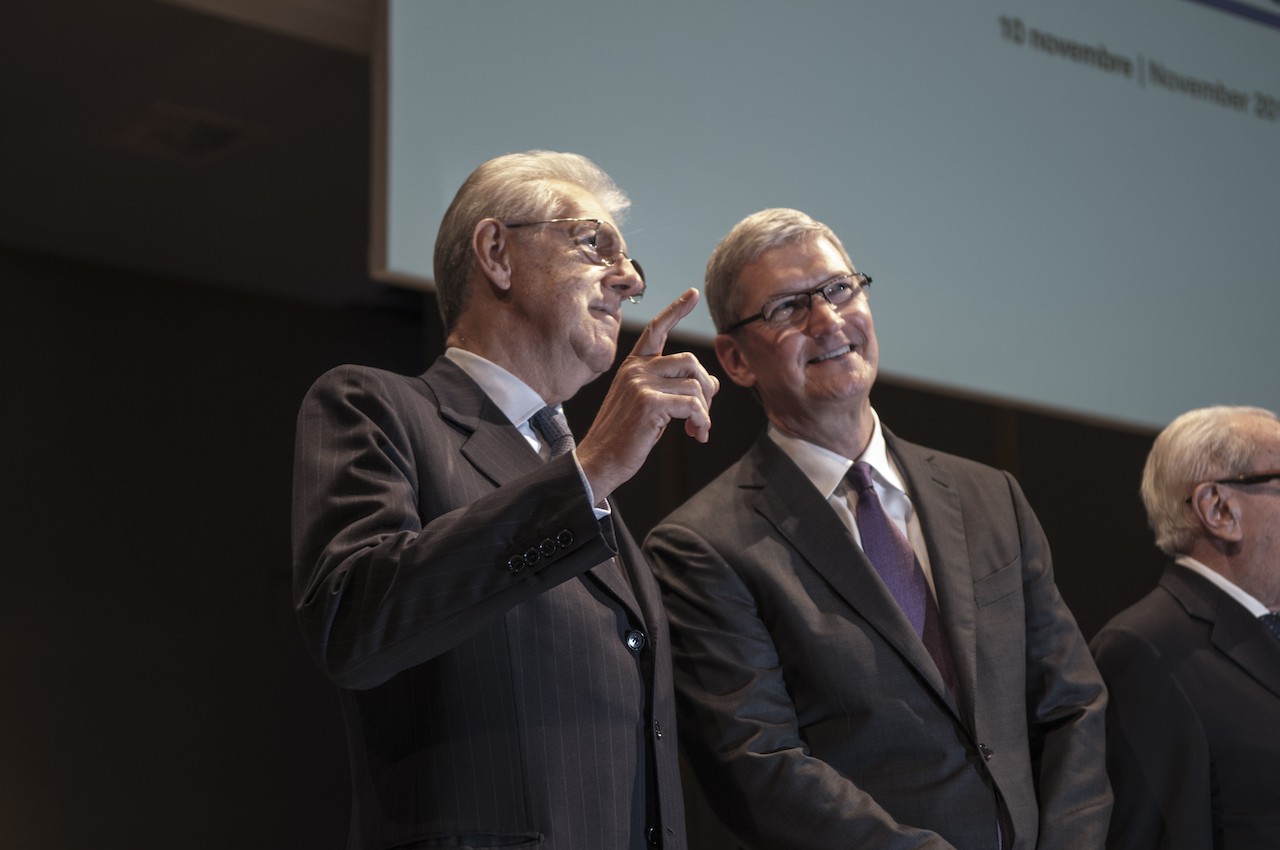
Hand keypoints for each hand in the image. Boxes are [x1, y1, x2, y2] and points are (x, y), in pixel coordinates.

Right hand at [576, 288, 719, 501]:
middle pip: (690, 361)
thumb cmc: (625, 437)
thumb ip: (674, 389)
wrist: (600, 462)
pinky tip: (697, 435)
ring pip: (695, 385)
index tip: (692, 293)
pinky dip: (702, 422)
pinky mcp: (649, 403)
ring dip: (705, 412)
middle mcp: (635, 370)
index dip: (676, 310)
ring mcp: (640, 384)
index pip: (656, 330)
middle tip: (702, 414)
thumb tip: (713, 383)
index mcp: (632, 367)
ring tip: (698, 430)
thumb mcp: (651, 406)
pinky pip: (692, 405)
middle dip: (705, 389)